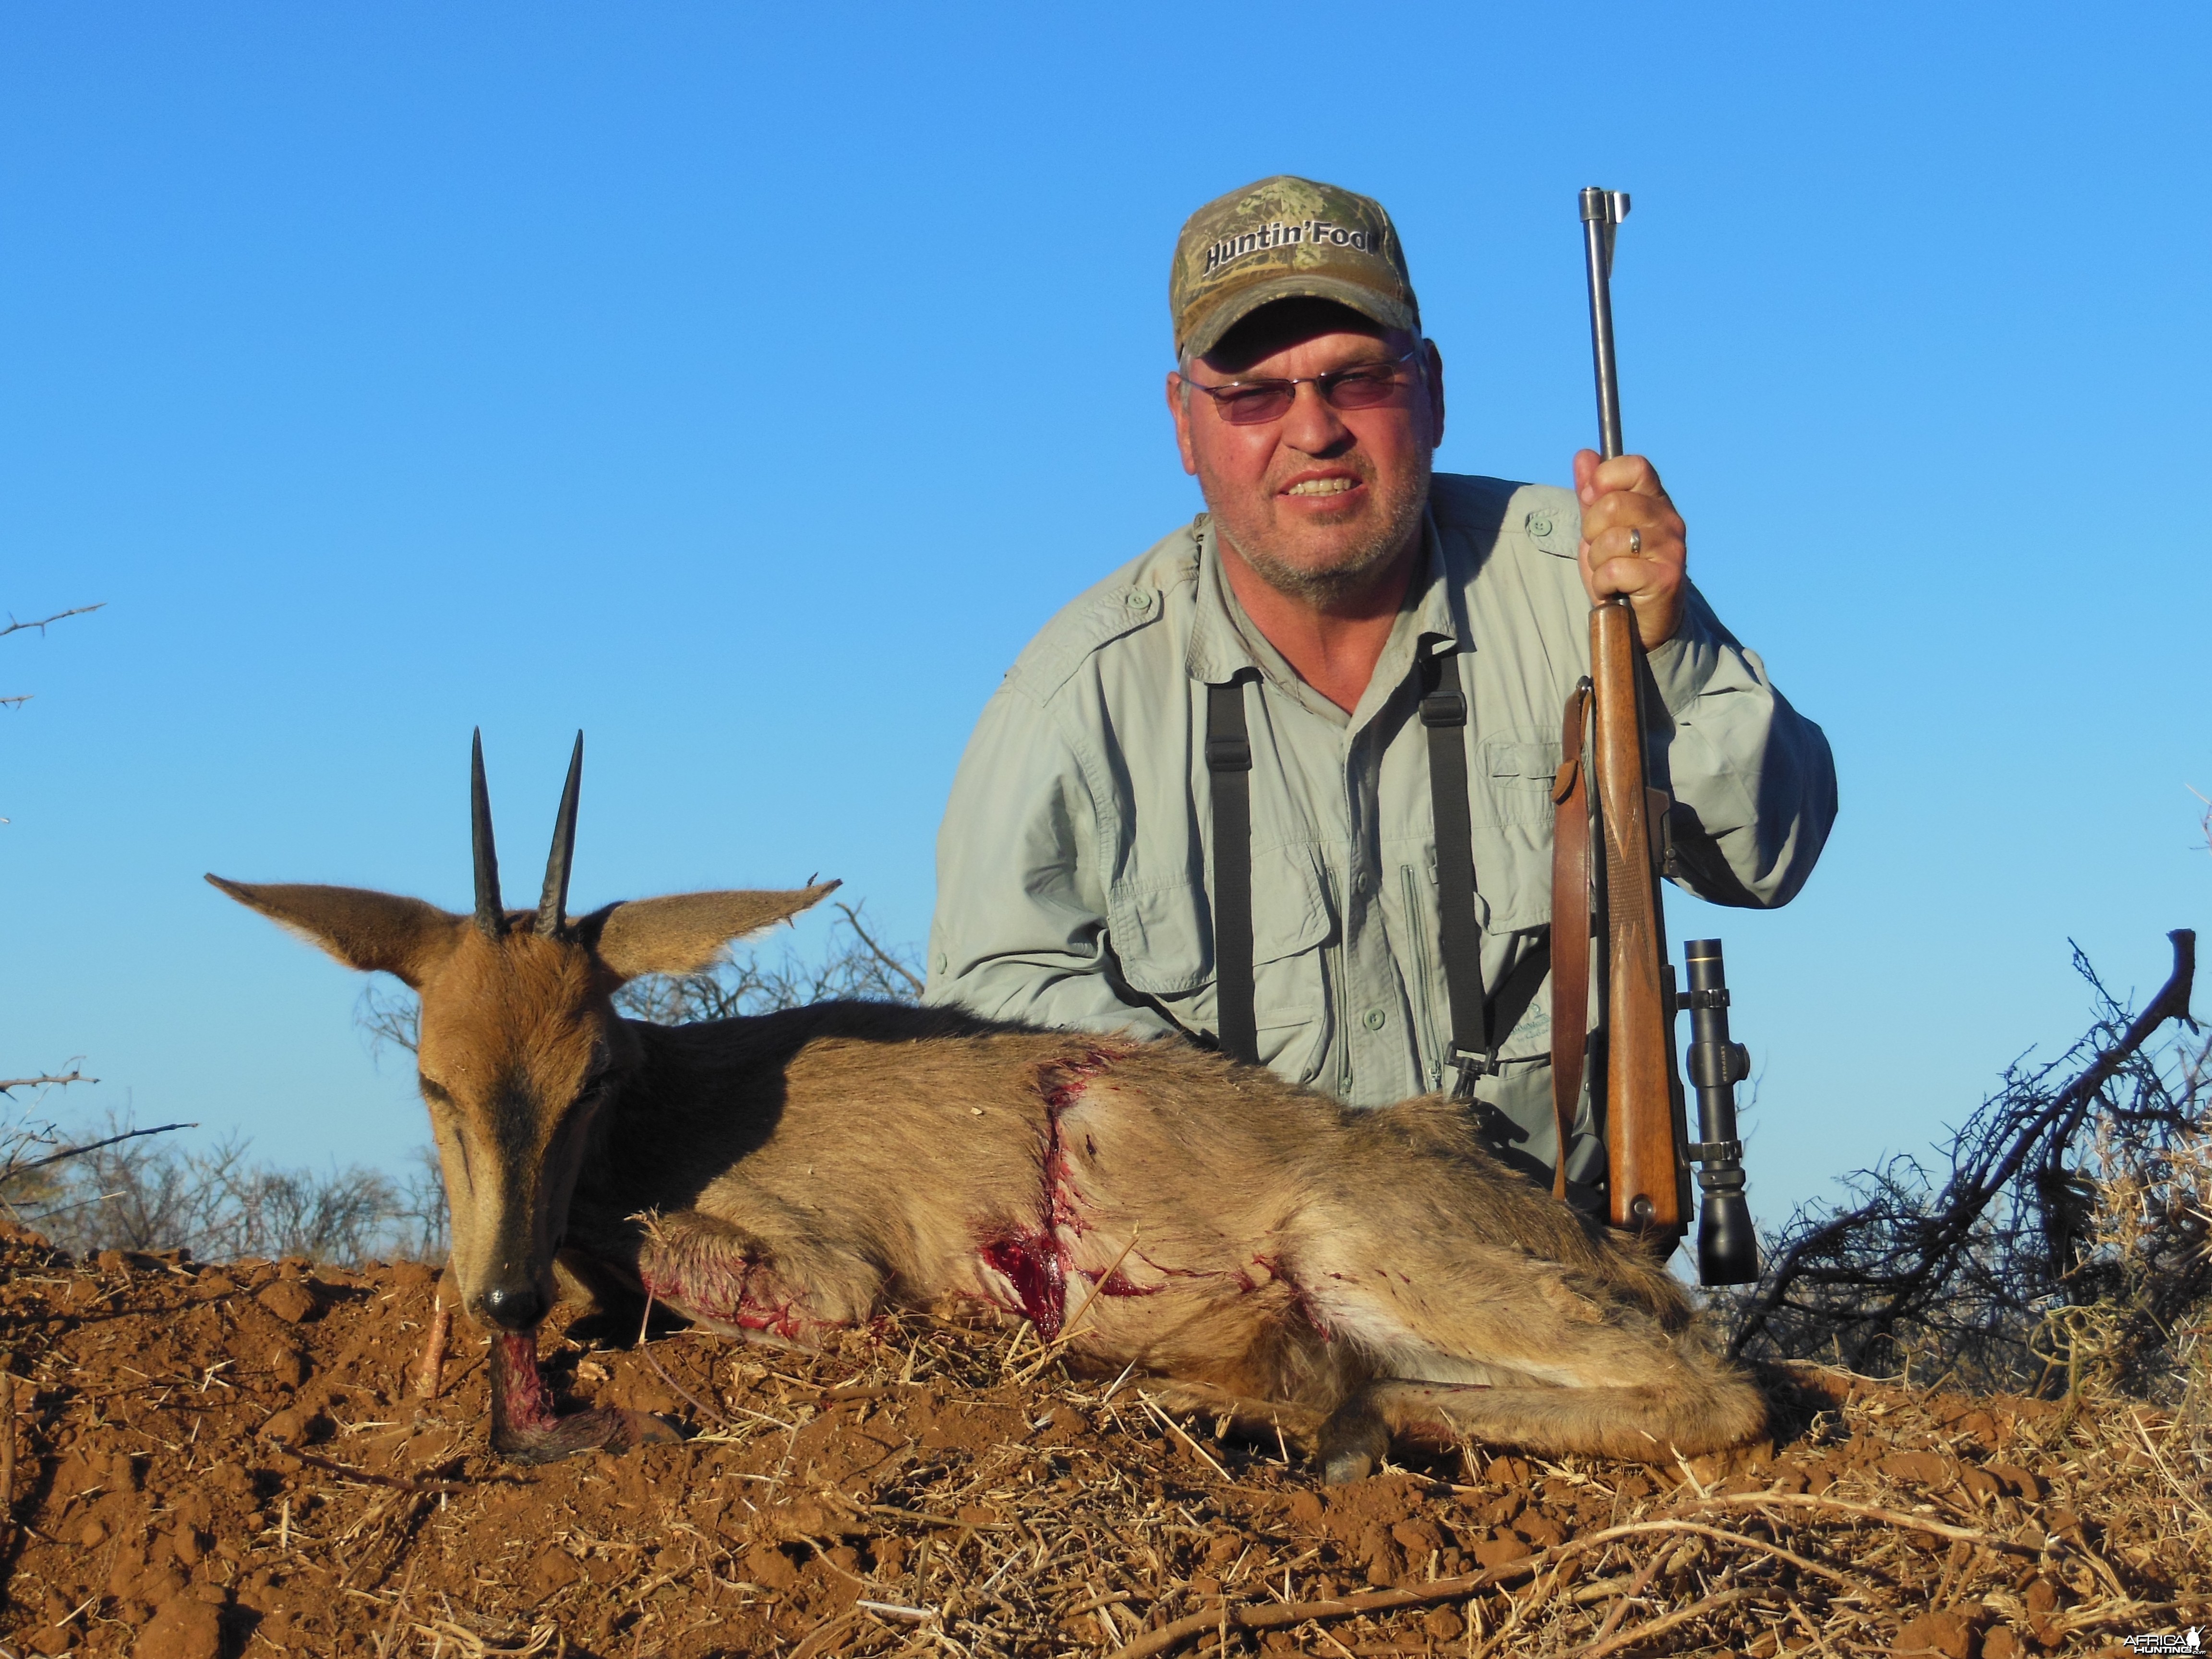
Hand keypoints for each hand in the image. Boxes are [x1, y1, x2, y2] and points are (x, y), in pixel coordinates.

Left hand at [1572, 450, 1685, 649]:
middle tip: (1601, 550)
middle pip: (1613, 503)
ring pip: (1611, 539)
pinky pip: (1616, 570)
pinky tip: (1614, 590)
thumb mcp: (1598, 530)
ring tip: (1610, 573)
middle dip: (1591, 530)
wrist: (1640, 622)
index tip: (1592, 502)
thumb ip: (1591, 494)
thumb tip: (1584, 455)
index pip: (1634, 466)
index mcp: (1654, 500)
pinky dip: (1603, 584)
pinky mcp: (1667, 578)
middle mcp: (1669, 520)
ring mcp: (1671, 548)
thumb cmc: (1620, 572)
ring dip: (1598, 561)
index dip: (1604, 480)